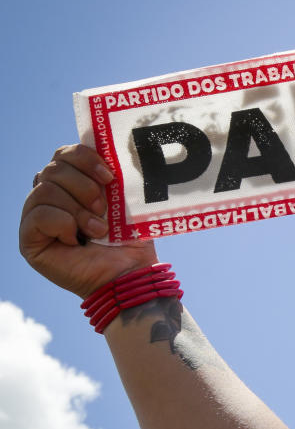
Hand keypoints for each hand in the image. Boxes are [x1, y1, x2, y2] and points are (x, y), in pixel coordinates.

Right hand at [20, 144, 157, 298]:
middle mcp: (50, 197)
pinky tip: (75, 239)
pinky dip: (62, 223)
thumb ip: (112, 179)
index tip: (110, 176)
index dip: (85, 158)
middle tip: (103, 208)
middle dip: (83, 185)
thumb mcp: (125, 204)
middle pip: (53, 168)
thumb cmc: (130, 242)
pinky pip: (37, 214)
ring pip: (45, 189)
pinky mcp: (29, 239)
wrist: (130, 276)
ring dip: (77, 209)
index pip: (64, 154)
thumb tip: (111, 153)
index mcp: (72, 185)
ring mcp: (37, 217)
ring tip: (98, 229)